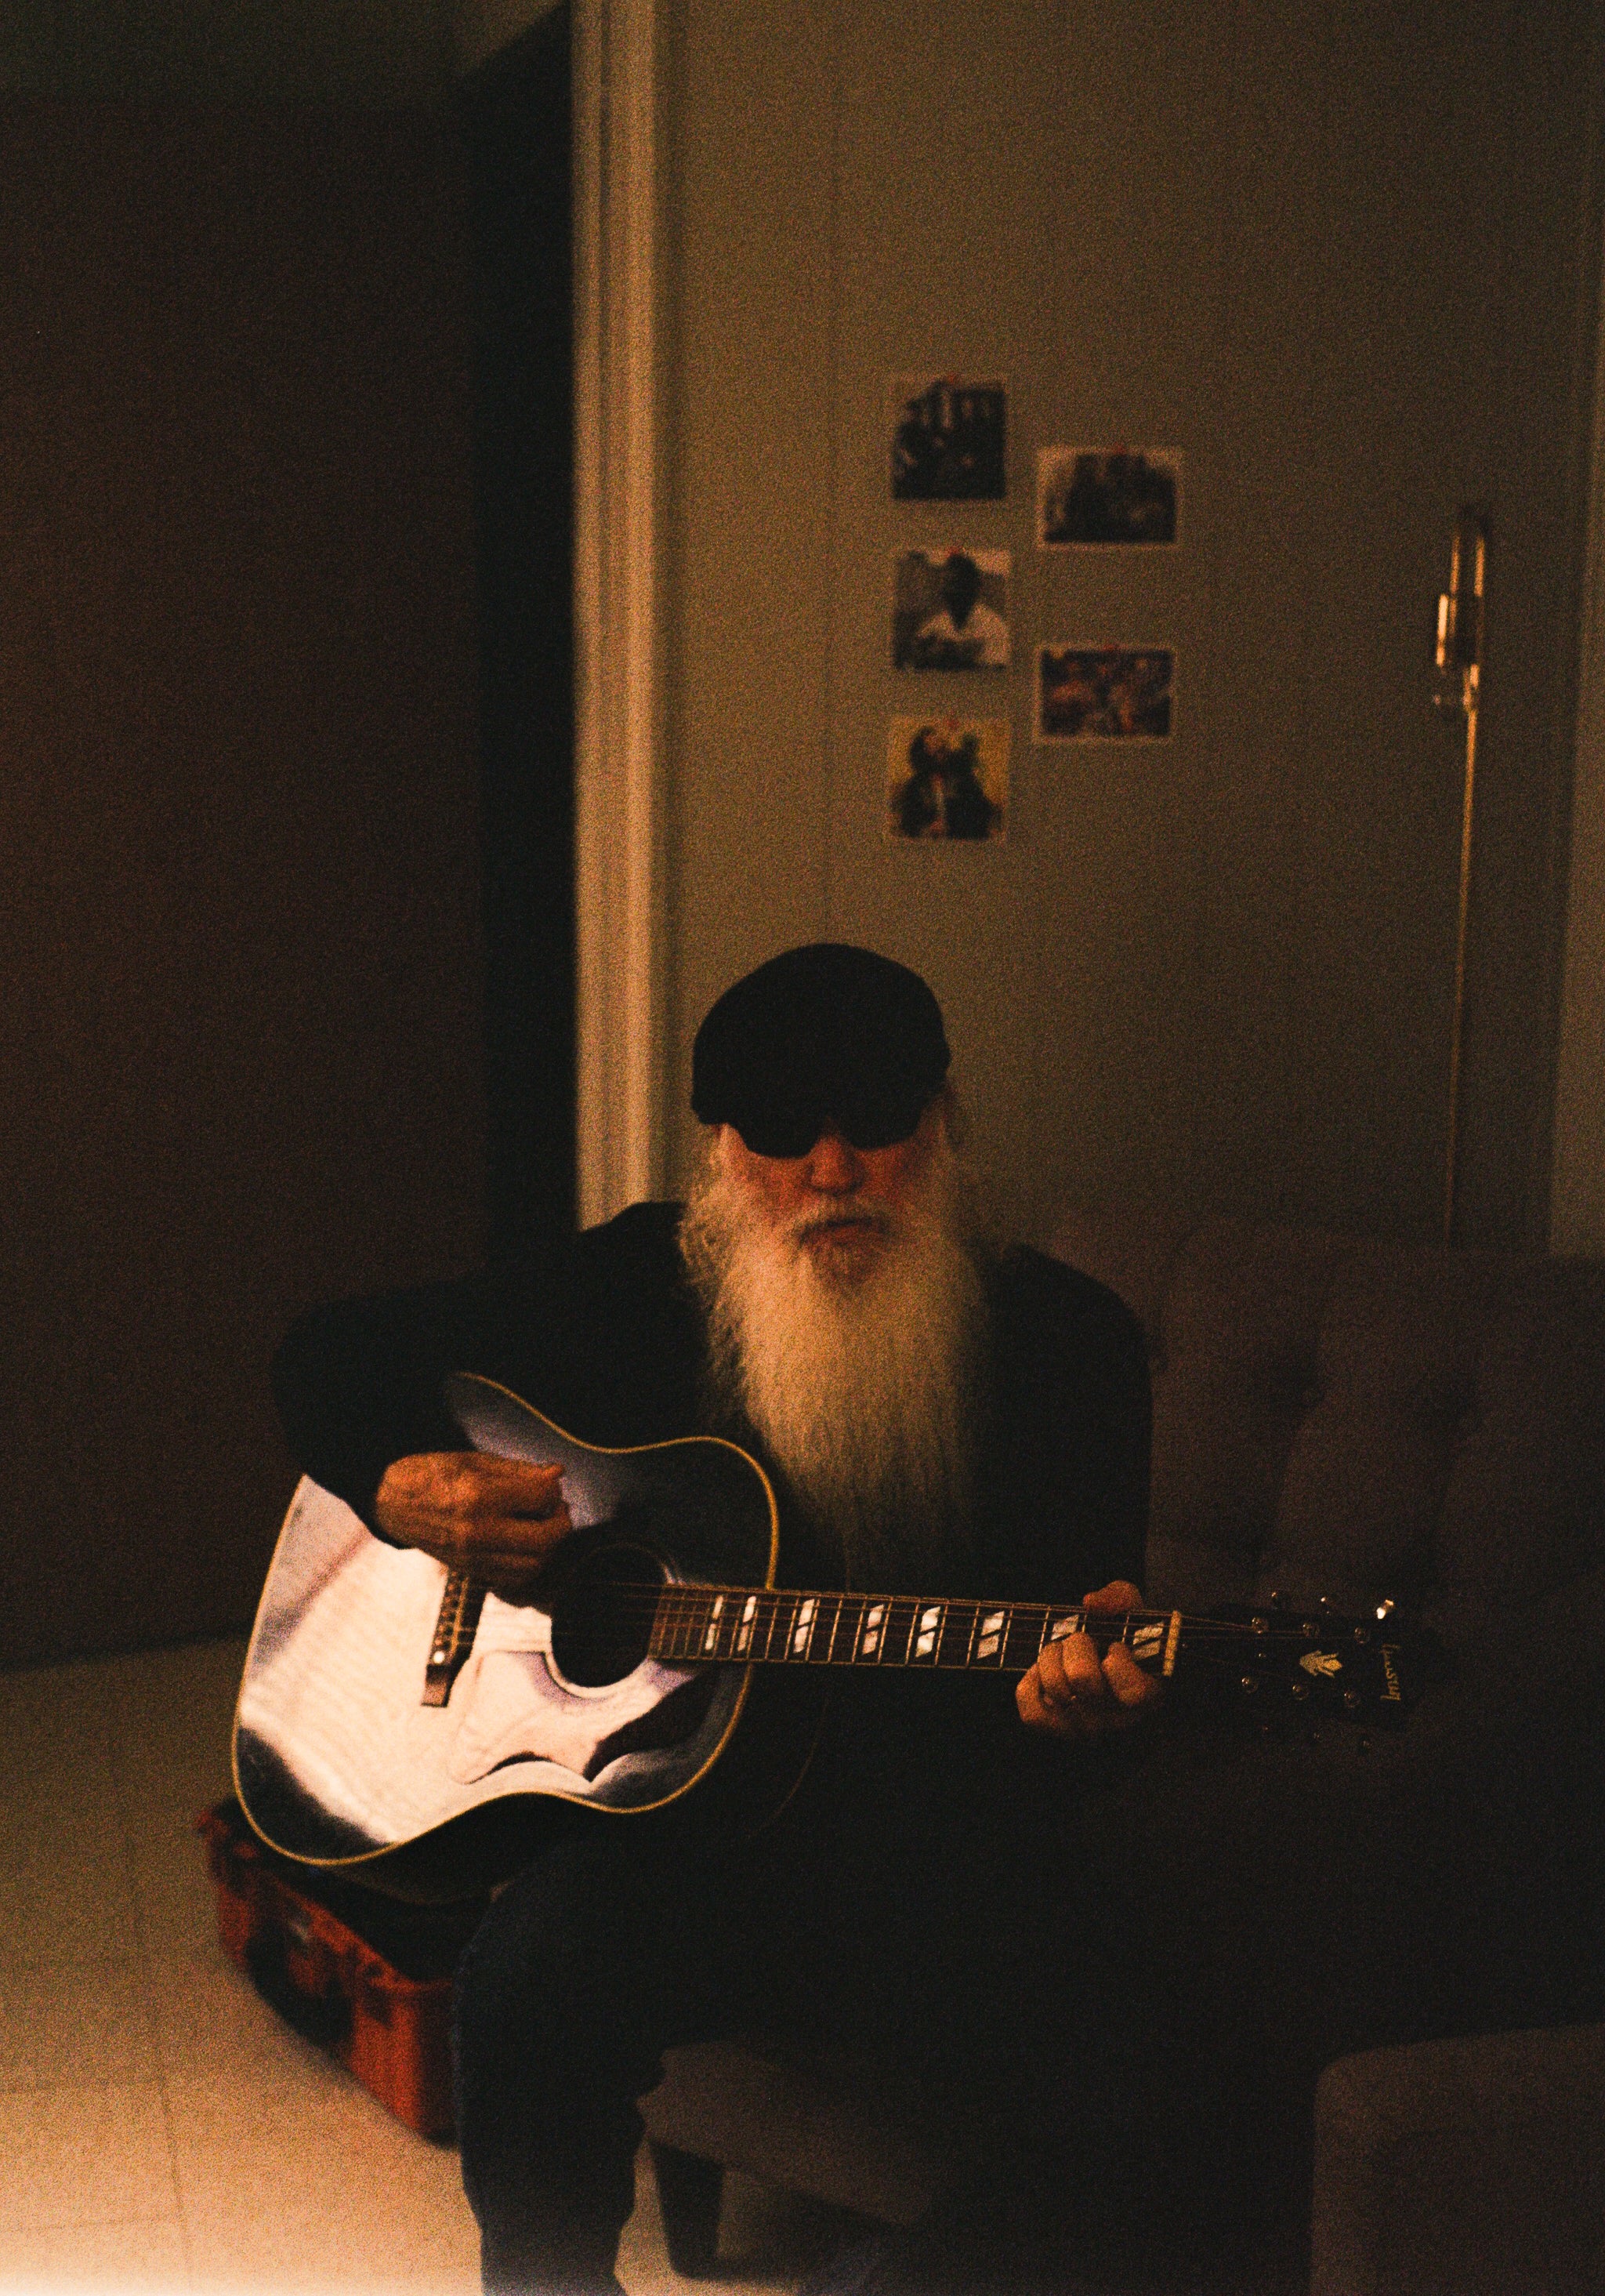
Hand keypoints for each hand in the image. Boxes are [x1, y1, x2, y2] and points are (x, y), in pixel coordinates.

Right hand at [373, 1452, 572, 1602]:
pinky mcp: (469, 1571)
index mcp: (479, 1497)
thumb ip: (520, 1470)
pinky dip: (529, 1565)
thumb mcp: (476, 1460)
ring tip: (542, 1526)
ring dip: (548, 1547)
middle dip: (561, 1522)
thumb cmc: (432, 1474)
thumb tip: (558, 1473)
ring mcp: (473, 1557)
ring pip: (533, 1565)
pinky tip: (525, 1545)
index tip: (549, 1484)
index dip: (553, 1490)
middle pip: (545, 1539)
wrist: (393, 1502)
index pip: (541, 1499)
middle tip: (556, 1508)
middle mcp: (477, 1532)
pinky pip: (513, 1579)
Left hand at [1016, 1580, 1163, 1741]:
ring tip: (1065, 1654)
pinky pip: (1031, 1712)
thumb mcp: (1129, 1607)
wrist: (1103, 1658)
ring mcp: (1086, 1728)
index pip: (1132, 1691)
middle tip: (1087, 1643)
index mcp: (1147, 1694)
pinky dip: (1030, 1683)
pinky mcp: (1056, 1729)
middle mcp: (1117, 1719)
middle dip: (1078, 1645)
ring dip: (1053, 1658)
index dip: (1118, 1661)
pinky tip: (1041, 1670)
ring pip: (1056, 1687)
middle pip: (1082, 1677)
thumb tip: (1091, 1604)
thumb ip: (1118, 1598)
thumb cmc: (1121, 1634)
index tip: (1117, 1647)